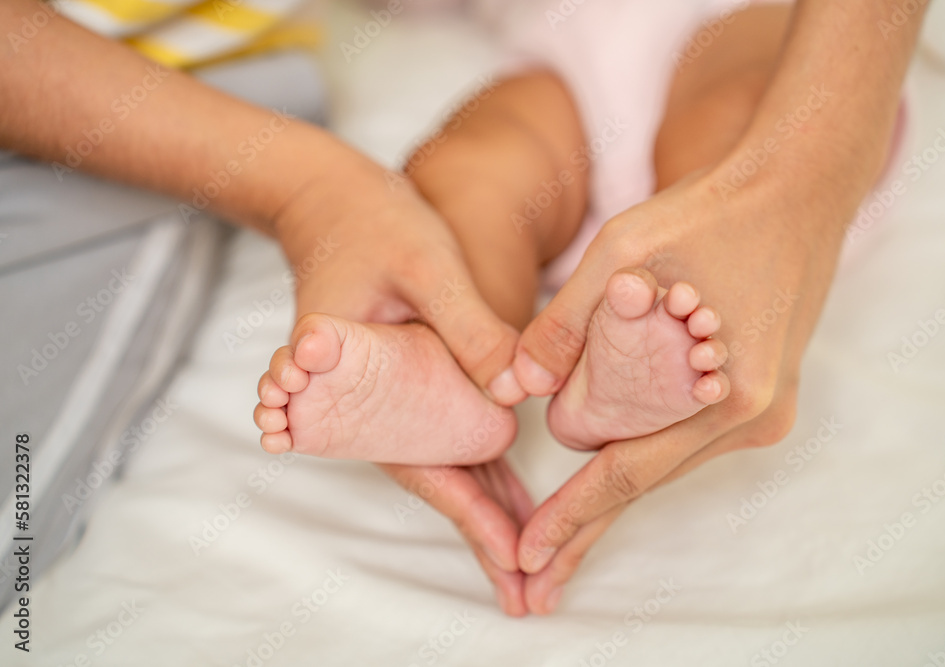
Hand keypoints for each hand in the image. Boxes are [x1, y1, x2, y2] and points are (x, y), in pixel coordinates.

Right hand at [271, 165, 532, 610]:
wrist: (330, 199)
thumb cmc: (370, 223)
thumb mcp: (425, 264)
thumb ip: (469, 326)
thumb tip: (519, 392)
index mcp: (358, 387)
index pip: (421, 467)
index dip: (470, 517)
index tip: (511, 562)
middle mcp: (373, 404)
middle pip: (434, 480)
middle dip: (482, 537)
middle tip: (529, 597)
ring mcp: (392, 395)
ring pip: (444, 463)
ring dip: (484, 512)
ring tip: (528, 564)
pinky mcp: (411, 379)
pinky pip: (448, 432)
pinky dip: (481, 465)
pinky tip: (511, 494)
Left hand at [509, 169, 853, 613]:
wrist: (800, 184)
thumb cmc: (712, 209)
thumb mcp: (623, 253)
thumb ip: (565, 324)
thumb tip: (513, 388)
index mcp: (728, 394)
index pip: (629, 474)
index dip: (573, 516)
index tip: (528, 558)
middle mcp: (753, 417)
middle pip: (648, 479)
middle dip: (587, 518)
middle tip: (534, 566)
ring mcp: (764, 408)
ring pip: (667, 456)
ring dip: (614, 473)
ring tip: (557, 518)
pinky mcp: (763, 393)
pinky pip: (689, 433)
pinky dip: (644, 440)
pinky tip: (607, 447)